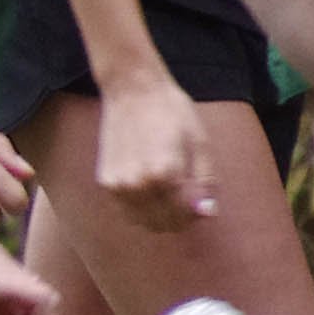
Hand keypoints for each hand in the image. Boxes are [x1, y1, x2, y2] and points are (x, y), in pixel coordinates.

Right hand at [91, 73, 215, 233]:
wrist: (133, 90)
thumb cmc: (172, 112)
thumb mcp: (200, 143)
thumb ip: (205, 182)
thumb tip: (207, 213)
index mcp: (166, 174)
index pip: (185, 215)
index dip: (197, 213)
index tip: (201, 203)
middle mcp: (138, 183)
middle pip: (164, 223)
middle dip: (180, 218)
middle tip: (187, 202)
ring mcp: (118, 185)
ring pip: (144, 222)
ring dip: (159, 216)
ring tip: (168, 195)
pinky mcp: (106, 182)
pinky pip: (127, 210)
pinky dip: (141, 208)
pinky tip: (149, 188)